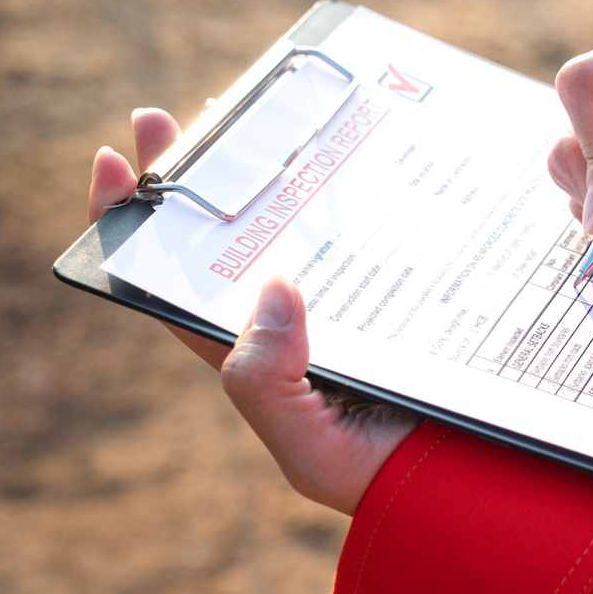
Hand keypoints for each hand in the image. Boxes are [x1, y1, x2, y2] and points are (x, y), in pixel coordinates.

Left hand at [89, 109, 418, 514]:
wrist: (478, 483)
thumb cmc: (386, 477)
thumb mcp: (310, 451)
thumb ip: (267, 385)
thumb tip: (269, 286)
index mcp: (251, 356)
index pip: (172, 285)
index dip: (131, 228)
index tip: (113, 165)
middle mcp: (288, 317)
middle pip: (221, 235)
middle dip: (188, 175)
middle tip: (163, 118)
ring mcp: (341, 291)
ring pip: (288, 216)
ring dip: (261, 164)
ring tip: (243, 110)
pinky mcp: (396, 277)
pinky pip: (364, 220)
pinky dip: (348, 179)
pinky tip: (343, 140)